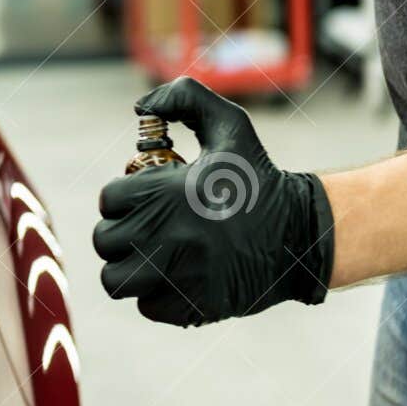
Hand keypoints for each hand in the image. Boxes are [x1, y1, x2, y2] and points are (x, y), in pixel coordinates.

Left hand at [92, 77, 334, 325]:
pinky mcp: (192, 307)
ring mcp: (178, 276)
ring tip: (150, 254)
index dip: (124, 196)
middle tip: (145, 226)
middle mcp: (166, 237)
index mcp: (167, 194)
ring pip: (116, 279)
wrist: (301, 234)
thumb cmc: (258, 179)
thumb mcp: (230, 126)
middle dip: (122, 230)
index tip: (146, 197)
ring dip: (128, 266)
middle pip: (105, 240)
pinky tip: (176, 275)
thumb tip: (141, 107)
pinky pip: (146, 306)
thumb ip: (185, 98)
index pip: (109, 199)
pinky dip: (154, 295)